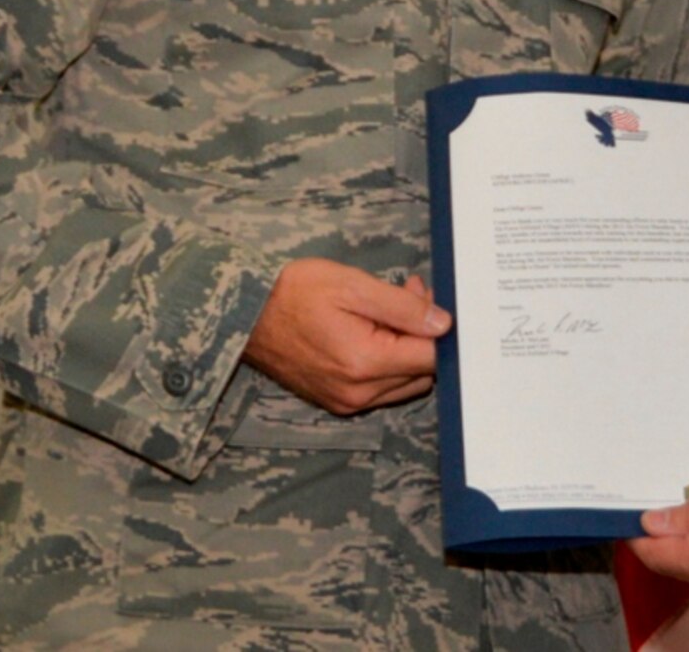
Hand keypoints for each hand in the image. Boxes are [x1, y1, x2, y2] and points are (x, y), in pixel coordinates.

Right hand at [240, 258, 448, 414]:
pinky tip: (372, 329)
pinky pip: (381, 388)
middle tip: (407, 293)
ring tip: (387, 308)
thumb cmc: (295, 292)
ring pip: (404, 383)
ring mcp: (347, 401)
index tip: (424, 297)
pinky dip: (386, 361)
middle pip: (422, 372)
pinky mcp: (337, 402)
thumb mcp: (353, 286)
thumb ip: (402, 307)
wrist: (245, 315)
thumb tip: (443, 324)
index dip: (437, 326)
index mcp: (365, 362)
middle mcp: (358, 392)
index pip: (431, 357)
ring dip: (406, 348)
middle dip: (423, 334)